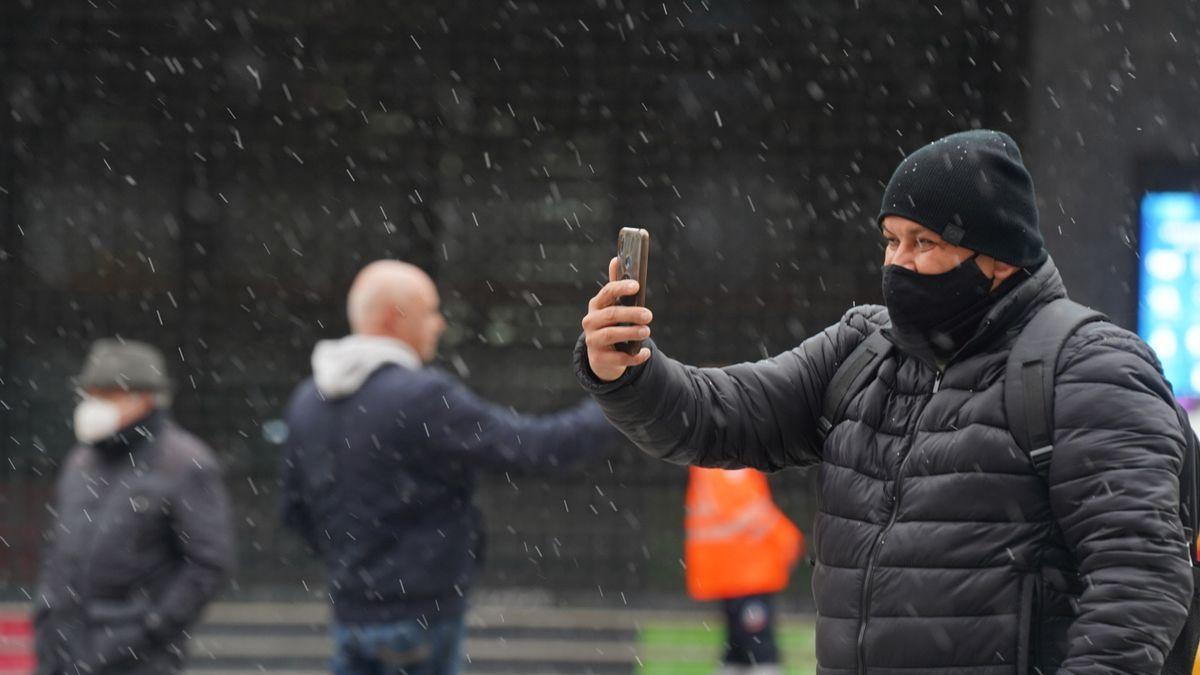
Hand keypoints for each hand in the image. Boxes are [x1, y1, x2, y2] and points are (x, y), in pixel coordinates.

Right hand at [582, 257, 653, 381]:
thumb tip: (616, 259)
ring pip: (611, 335)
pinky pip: (618, 358)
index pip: (606, 293)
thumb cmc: (611, 324)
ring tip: (647, 331)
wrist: (601, 356)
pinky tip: (645, 353)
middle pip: (611, 315)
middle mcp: (591, 322)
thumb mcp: (611, 306)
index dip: (621, 288)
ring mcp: (593, 341)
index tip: (637, 286)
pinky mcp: (599, 359)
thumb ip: (615, 285)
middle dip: (631, 314)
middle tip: (649, 315)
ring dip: (630, 333)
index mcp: (596, 305)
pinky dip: (633, 356)